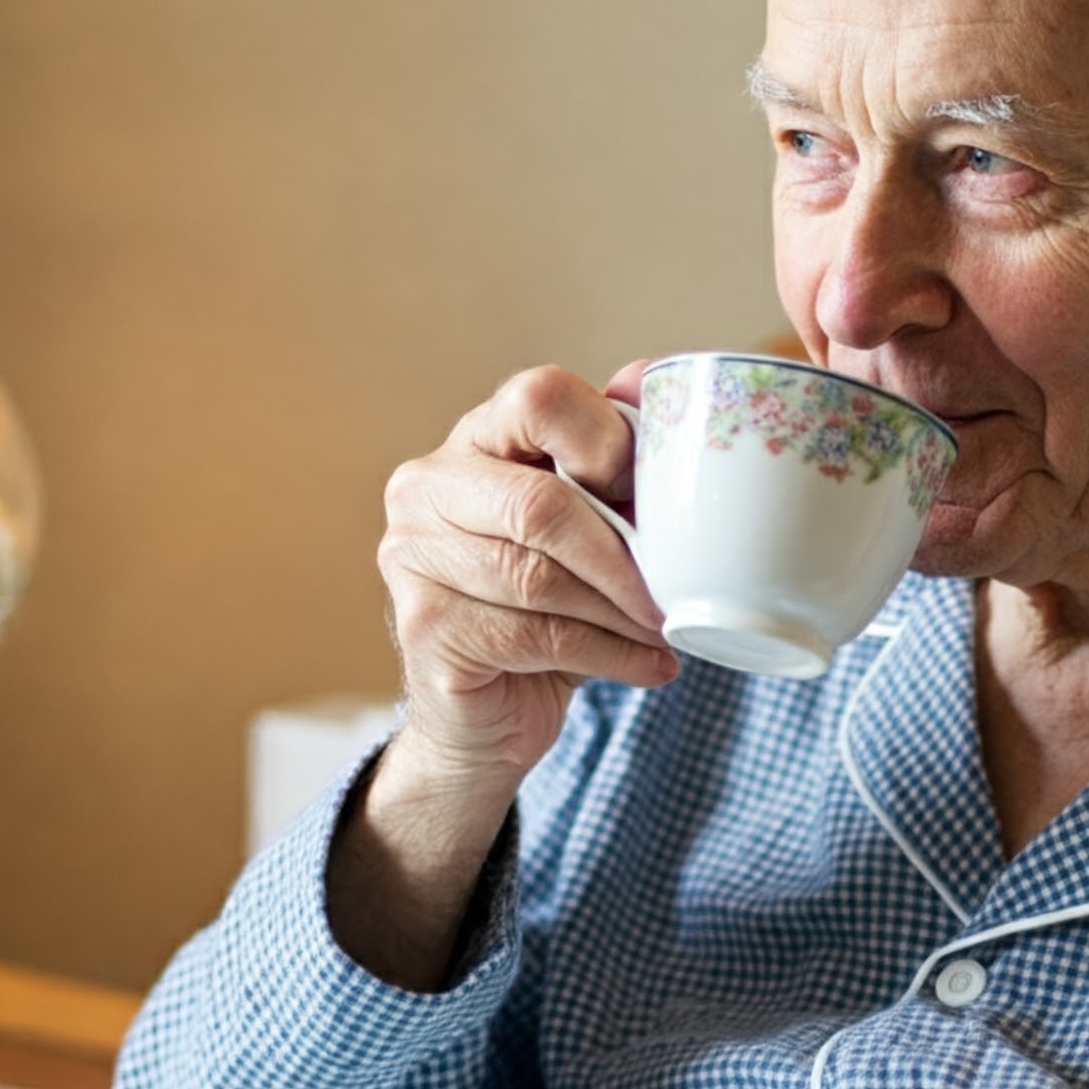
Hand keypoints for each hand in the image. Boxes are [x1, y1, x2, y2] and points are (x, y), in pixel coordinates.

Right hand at [378, 362, 675, 782]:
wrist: (491, 711)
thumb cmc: (551, 605)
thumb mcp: (594, 527)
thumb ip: (616, 459)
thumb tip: (646, 377)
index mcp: (475, 439)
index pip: (538, 398)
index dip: (606, 440)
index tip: (657, 495)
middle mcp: (427, 486)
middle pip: (541, 503)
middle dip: (623, 555)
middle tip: (677, 591)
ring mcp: (411, 556)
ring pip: (540, 577)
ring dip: (621, 611)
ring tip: (668, 630)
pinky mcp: (423, 627)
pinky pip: (535, 635)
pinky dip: (609, 653)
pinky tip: (649, 664)